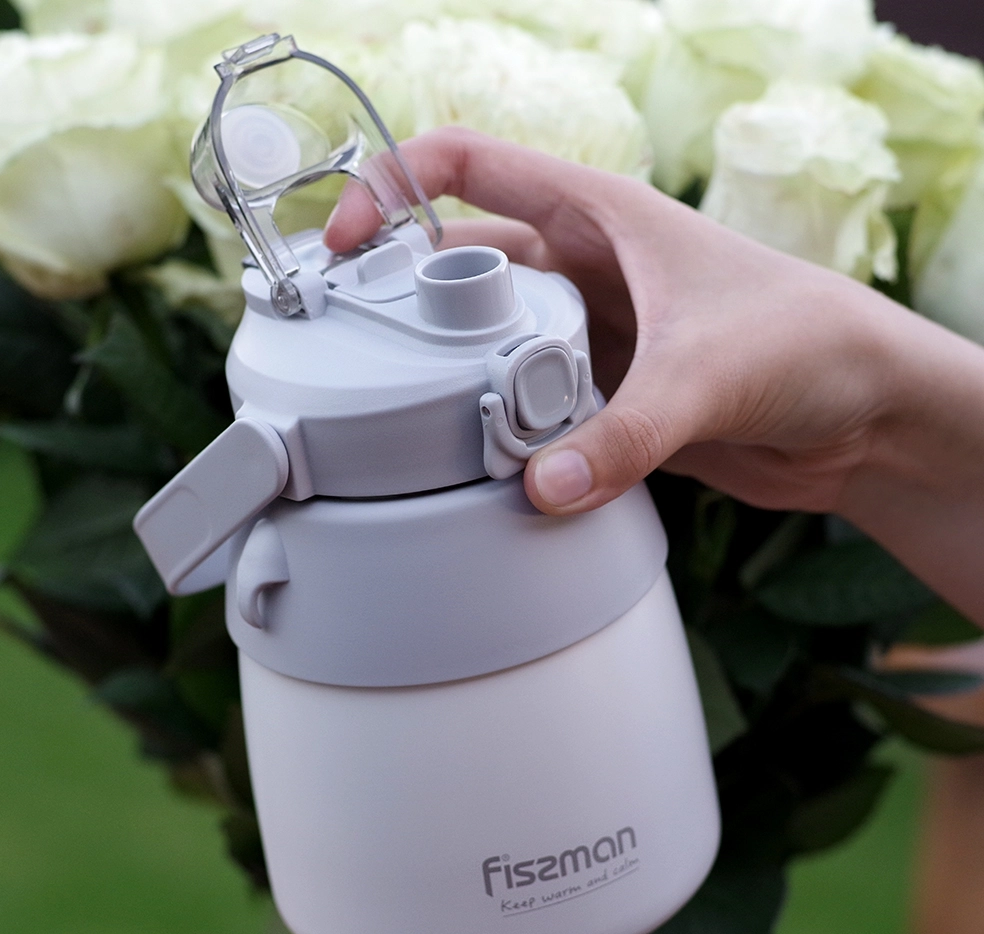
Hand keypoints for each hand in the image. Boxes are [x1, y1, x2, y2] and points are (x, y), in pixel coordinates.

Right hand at [325, 128, 983, 622]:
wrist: (865, 418)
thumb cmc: (814, 345)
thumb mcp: (708, 374)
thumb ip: (623, 434)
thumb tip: (540, 488)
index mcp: (601, 217)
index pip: (471, 166)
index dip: (394, 185)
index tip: (348, 240)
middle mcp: (586, 271)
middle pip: (463, 267)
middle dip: (407, 299)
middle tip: (355, 350)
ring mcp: (591, 337)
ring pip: (488, 343)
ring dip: (453, 374)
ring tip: (405, 415)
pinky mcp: (603, 397)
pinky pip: (525, 405)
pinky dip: (497, 428)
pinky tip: (476, 458)